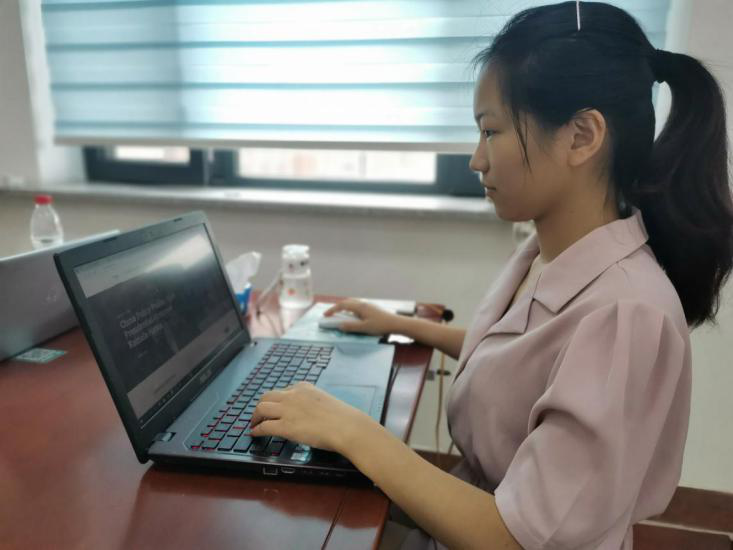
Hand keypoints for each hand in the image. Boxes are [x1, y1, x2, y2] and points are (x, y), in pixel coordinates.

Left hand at [248, 381, 374, 452]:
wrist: (346, 427)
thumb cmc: (342, 418)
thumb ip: (312, 404)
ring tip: (254, 424)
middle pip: (267, 396)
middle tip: (259, 416)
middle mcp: (293, 395)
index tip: (274, 407)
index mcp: (303, 387)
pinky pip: (264, 426)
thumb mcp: (324, 402)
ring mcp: (288, 410)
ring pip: (261, 408)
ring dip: (255, 416)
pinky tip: (255, 434)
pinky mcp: (285, 426)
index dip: (276, 401)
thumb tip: (307, 414)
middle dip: (261, 406)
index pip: (283, 391)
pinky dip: (257, 430)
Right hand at [323, 299, 400, 335]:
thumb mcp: (364, 328)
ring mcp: (368, 305)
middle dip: (337, 307)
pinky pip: (357, 306)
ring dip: (344, 308)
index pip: (342, 305)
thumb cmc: (381, 325)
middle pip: (347, 302)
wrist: (396, 323)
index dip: (332, 310)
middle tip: (330, 314)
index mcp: (360, 307)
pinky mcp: (372, 309)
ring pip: (352, 303)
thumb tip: (339, 325)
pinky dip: (350, 309)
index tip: (325, 315)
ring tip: (339, 315)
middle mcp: (363, 303)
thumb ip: (351, 327)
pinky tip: (353, 316)